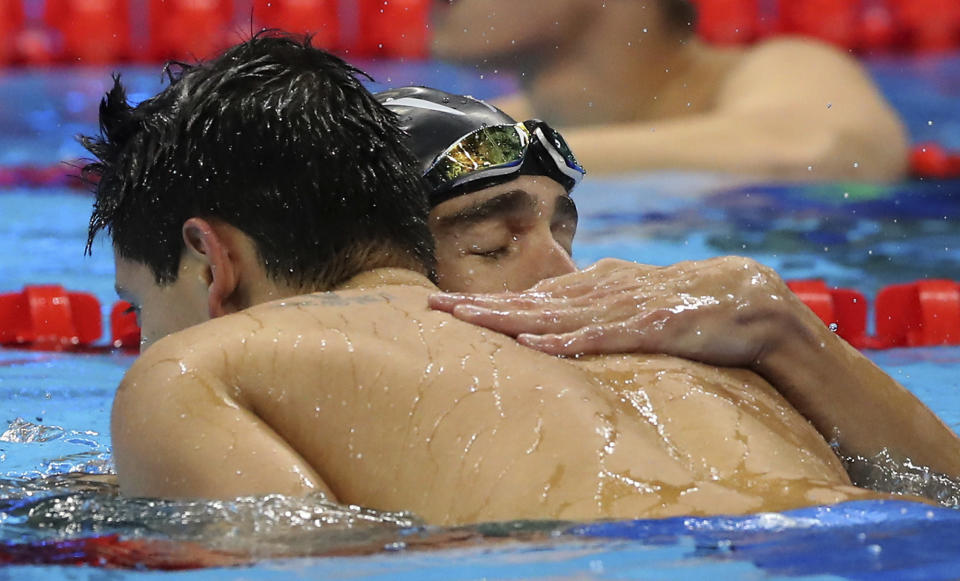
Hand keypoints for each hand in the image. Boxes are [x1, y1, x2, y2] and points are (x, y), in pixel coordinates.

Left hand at [429, 256, 818, 368]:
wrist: (745, 298)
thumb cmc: (683, 302)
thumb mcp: (629, 298)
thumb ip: (593, 303)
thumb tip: (555, 315)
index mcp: (592, 288)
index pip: (527, 297)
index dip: (485, 301)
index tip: (442, 305)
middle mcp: (599, 293)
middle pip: (529, 302)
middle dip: (479, 305)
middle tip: (432, 307)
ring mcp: (623, 309)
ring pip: (556, 315)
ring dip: (509, 318)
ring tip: (467, 321)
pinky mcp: (651, 327)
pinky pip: (603, 336)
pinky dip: (569, 341)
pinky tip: (537, 345)